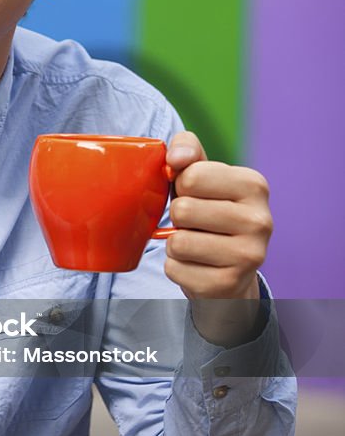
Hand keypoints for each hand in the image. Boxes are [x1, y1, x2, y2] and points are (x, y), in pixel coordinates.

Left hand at [164, 131, 272, 343]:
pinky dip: (176, 267)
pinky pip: (175, 269)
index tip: (196, 195)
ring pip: (177, 242)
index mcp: (255, 185)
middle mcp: (260, 221)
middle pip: (183, 210)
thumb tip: (176, 157)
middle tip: (195, 224)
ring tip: (195, 243)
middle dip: (178, 217)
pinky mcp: (229, 285)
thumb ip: (186, 150)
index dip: (181, 186)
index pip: (191, 176)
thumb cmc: (208, 211)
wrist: (229, 270)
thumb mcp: (201, 175)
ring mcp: (249, 256)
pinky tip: (196, 265)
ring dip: (174, 243)